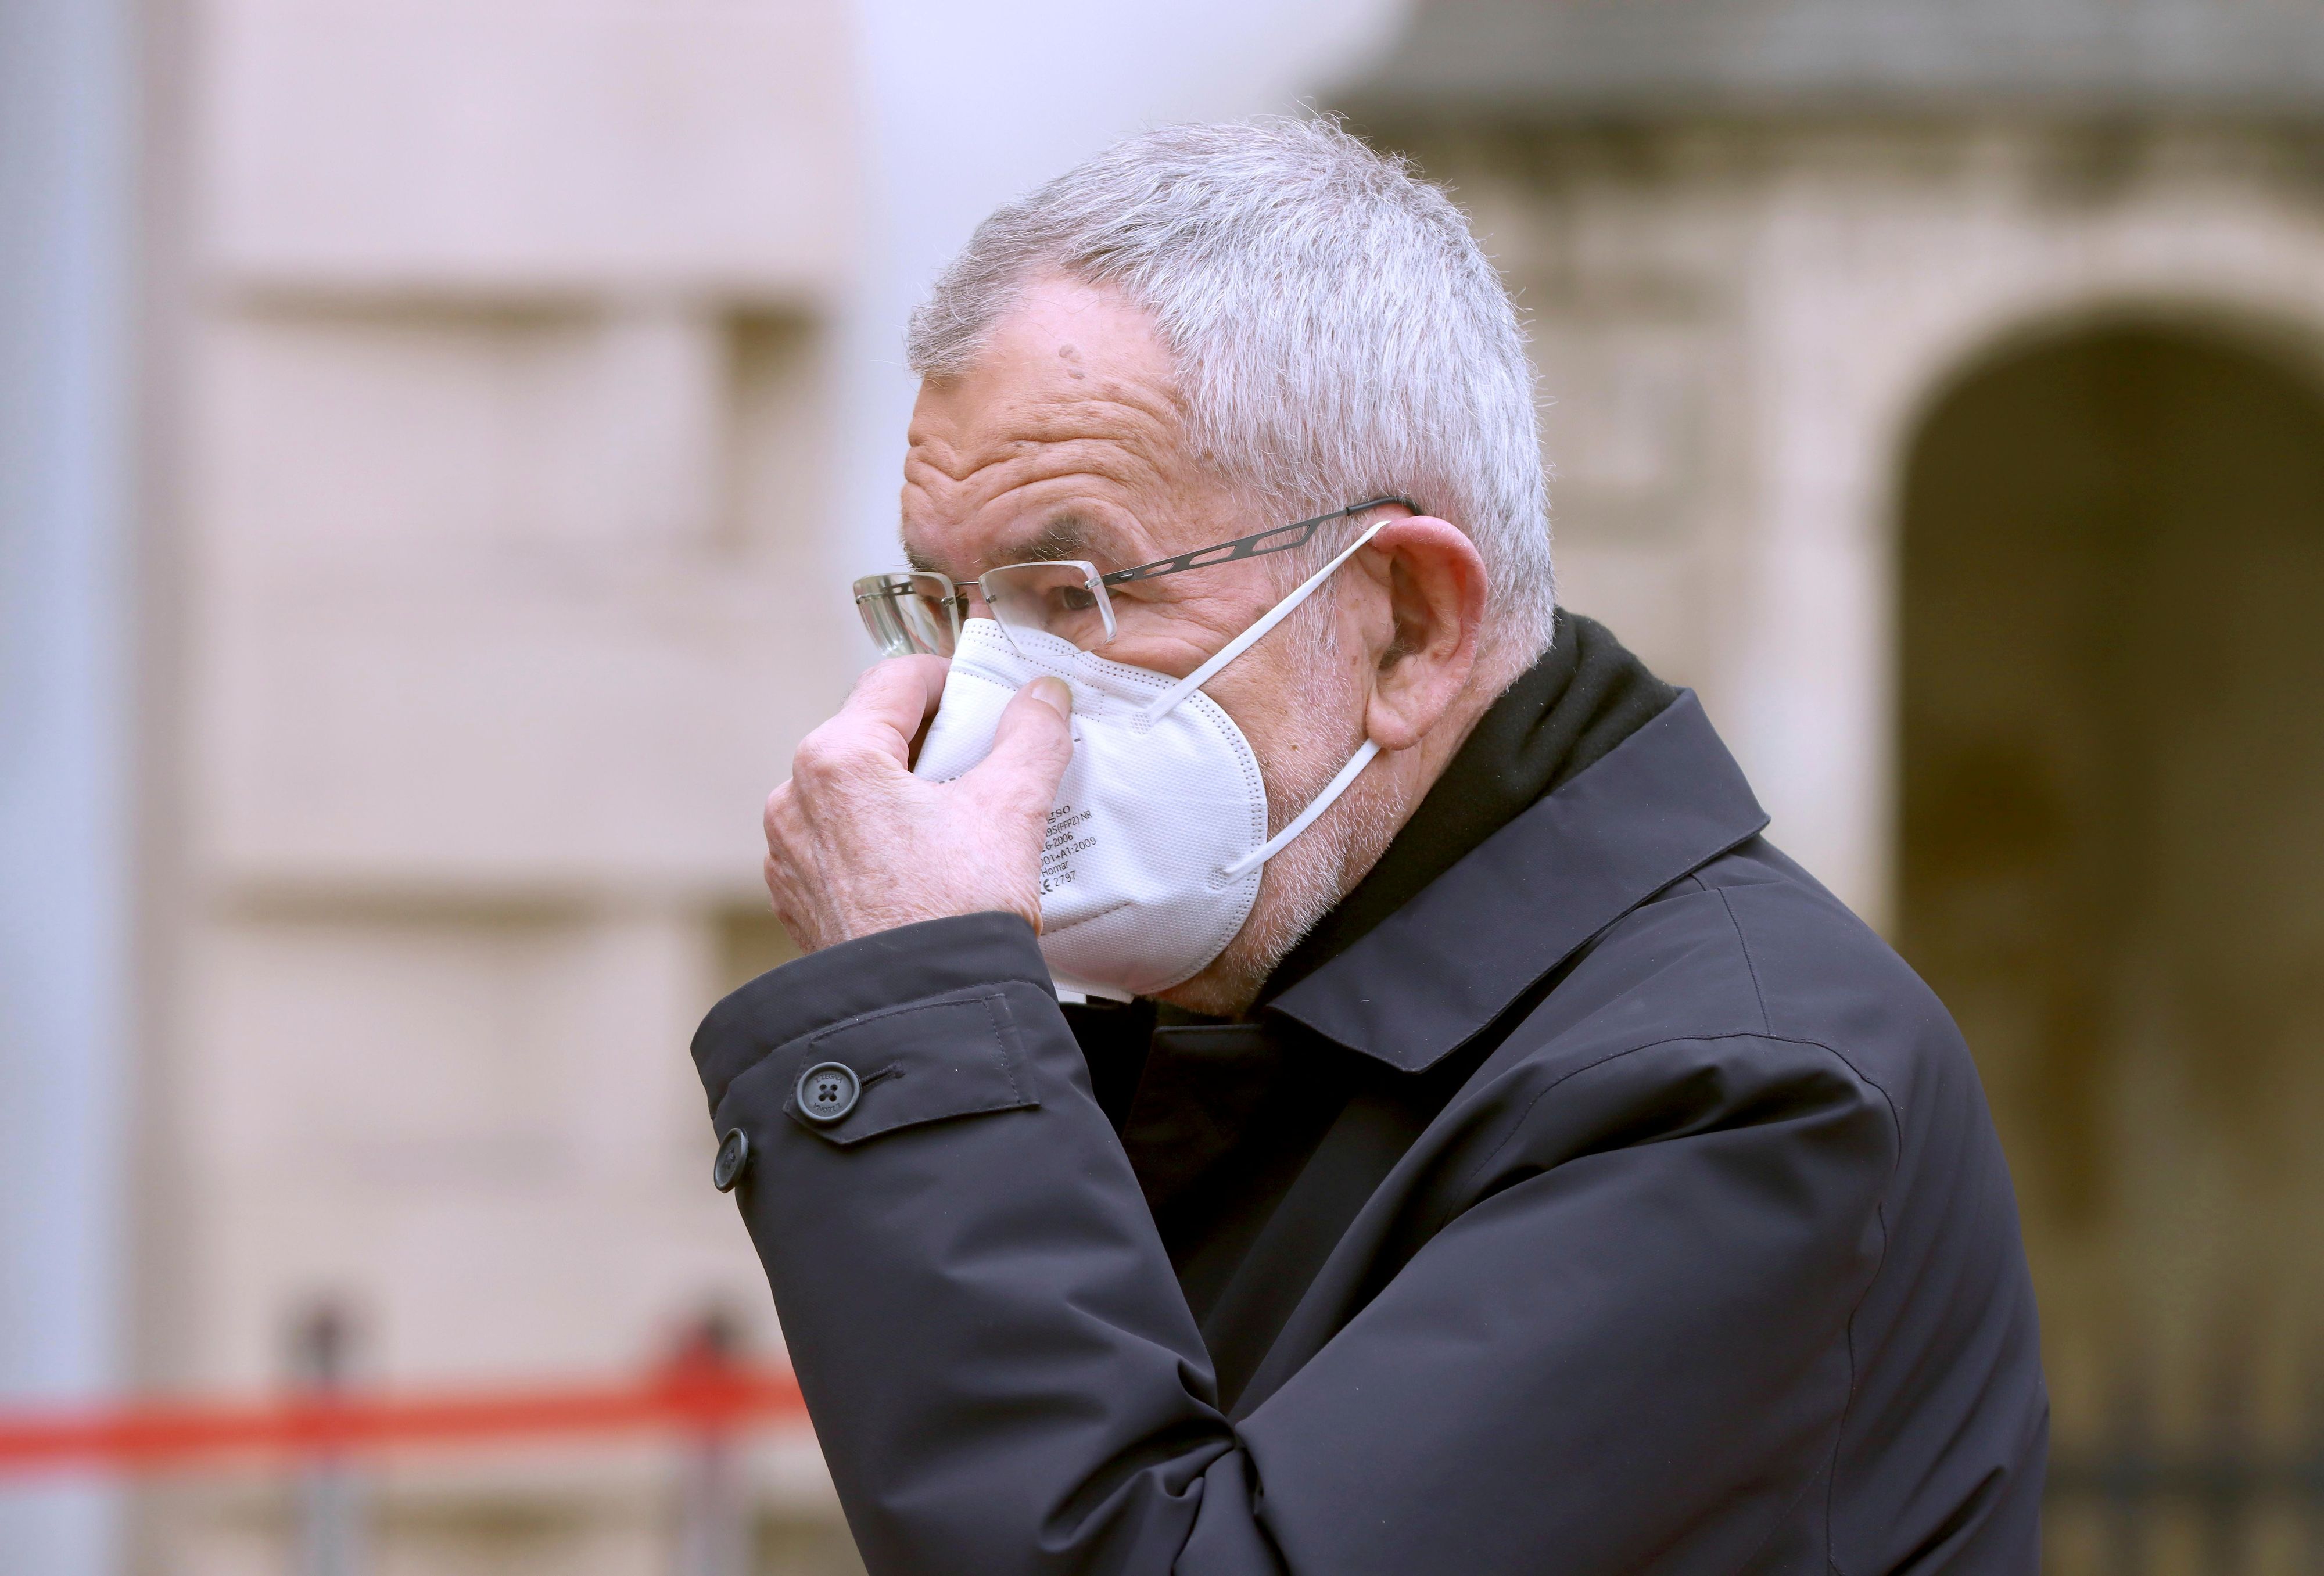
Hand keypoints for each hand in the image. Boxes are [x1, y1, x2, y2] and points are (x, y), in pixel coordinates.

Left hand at [763, 658, 1074, 951]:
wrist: (920, 1017)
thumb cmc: (954, 913)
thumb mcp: (1010, 810)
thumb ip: (1031, 737)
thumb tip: (1043, 697)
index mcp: (836, 758)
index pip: (896, 680)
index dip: (950, 677)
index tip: (986, 695)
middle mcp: (795, 797)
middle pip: (871, 734)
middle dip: (929, 738)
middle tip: (984, 759)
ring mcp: (790, 851)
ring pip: (853, 791)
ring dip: (902, 789)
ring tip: (960, 818)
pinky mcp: (797, 896)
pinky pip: (839, 842)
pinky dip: (879, 837)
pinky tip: (925, 864)